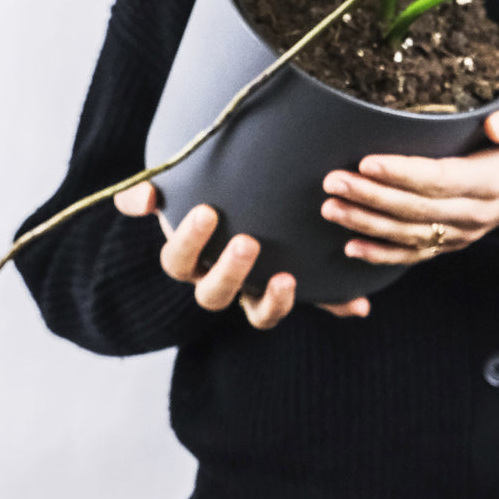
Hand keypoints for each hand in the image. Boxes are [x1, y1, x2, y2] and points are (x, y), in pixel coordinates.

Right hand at [113, 184, 369, 325]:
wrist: (246, 194)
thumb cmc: (205, 188)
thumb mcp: (177, 185)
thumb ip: (151, 190)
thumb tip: (141, 199)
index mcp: (192, 257)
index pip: (178, 262)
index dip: (188, 242)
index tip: (208, 211)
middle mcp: (220, 280)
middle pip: (213, 295)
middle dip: (230, 272)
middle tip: (249, 242)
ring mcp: (256, 290)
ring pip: (258, 313)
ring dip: (274, 302)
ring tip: (288, 278)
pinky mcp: (293, 289)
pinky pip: (315, 305)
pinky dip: (336, 305)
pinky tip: (357, 304)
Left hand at [319, 99, 498, 266]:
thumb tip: (495, 125)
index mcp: (491, 183)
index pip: (439, 179)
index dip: (402, 173)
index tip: (368, 162)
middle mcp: (473, 214)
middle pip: (415, 209)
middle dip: (371, 197)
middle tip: (334, 181)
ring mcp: (461, 234)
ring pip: (408, 234)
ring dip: (366, 224)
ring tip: (330, 208)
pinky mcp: (451, 244)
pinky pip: (413, 254)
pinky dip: (381, 255)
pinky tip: (351, 248)